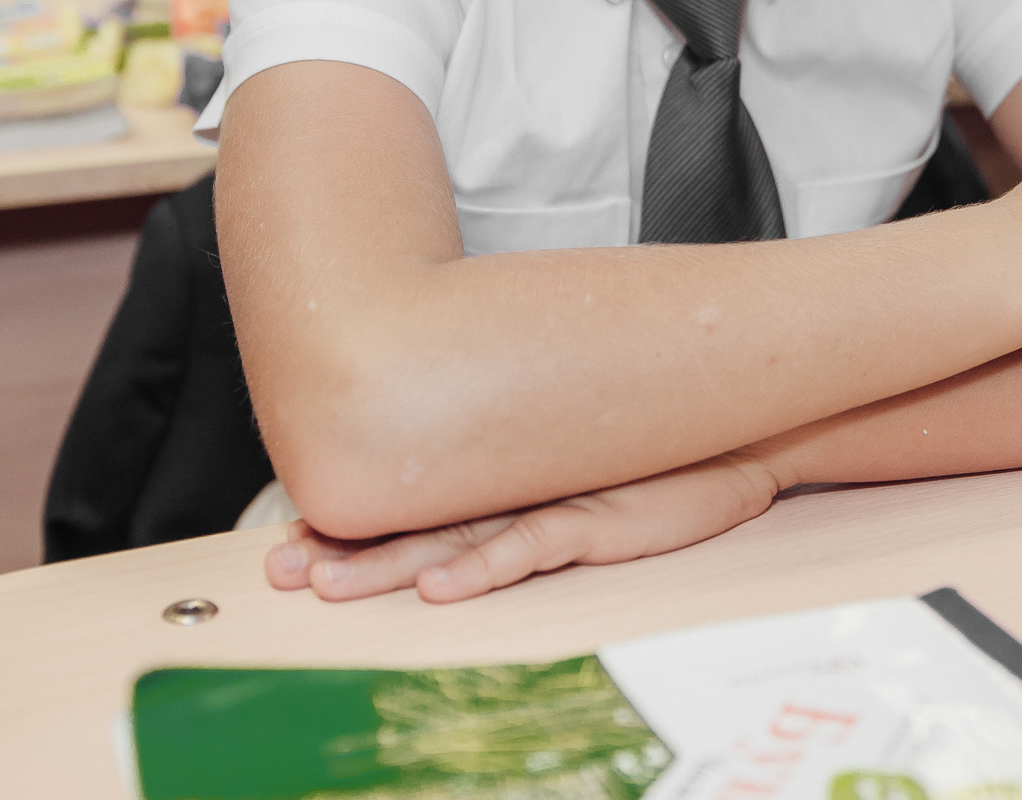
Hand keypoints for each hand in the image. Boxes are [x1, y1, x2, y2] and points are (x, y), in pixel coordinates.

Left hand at [265, 451, 786, 602]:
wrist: (738, 434)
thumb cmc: (655, 456)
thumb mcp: (576, 473)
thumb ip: (517, 485)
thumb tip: (454, 510)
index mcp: (501, 475)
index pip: (412, 502)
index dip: (350, 522)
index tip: (290, 542)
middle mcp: (514, 484)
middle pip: (413, 520)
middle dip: (344, 546)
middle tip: (283, 568)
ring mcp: (551, 498)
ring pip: (454, 536)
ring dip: (390, 564)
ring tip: (329, 582)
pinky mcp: (594, 518)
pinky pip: (529, 547)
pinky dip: (483, 568)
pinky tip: (441, 587)